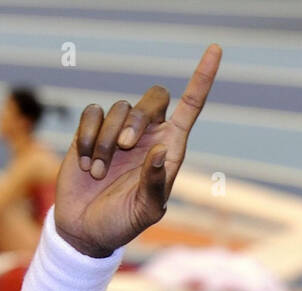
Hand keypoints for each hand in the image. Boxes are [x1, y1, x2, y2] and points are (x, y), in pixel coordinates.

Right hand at [53, 45, 220, 257]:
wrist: (85, 229)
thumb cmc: (121, 223)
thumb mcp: (145, 212)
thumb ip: (154, 184)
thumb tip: (158, 152)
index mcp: (169, 150)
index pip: (190, 107)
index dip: (202, 79)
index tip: (215, 50)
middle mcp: (148, 136)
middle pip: (152, 99)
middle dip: (138, 119)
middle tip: (125, 147)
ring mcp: (119, 132)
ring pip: (118, 108)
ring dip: (107, 141)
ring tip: (99, 172)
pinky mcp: (92, 131)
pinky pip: (92, 113)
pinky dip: (89, 137)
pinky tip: (87, 164)